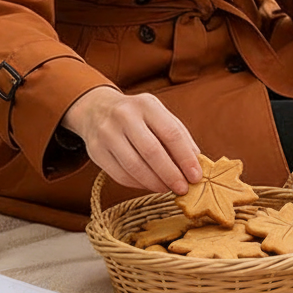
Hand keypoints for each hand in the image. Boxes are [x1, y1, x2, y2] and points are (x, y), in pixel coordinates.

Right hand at [60, 85, 201, 194]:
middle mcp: (125, 116)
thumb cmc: (137, 116)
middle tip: (183, 188)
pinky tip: (150, 185)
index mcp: (146, 104)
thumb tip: (196, 162)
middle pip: (152, 151)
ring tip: (167, 188)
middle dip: (171, 174)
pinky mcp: (96, 151)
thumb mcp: (158, 115)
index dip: (185, 157)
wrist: (96, 109)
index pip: (170, 133)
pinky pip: (120, 175)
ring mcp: (107, 133)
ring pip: (134, 166)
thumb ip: (178, 135)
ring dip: (155, 182)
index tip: (196, 176)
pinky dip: (138, 184)